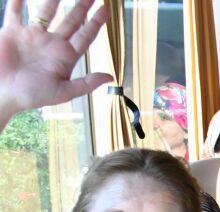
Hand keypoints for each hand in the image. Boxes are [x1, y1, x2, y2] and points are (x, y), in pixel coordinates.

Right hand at [0, 0, 111, 120]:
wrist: (1, 93)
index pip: (85, 36)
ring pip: (46, 12)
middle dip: (82, 6)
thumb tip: (110, 77)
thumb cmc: (30, 96)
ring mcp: (32, 36)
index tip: (106, 10)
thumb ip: (86, 84)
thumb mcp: (63, 92)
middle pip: (71, 20)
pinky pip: (15, 12)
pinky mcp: (11, 32)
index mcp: (65, 57)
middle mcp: (51, 43)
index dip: (96, 23)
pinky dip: (18, 1)